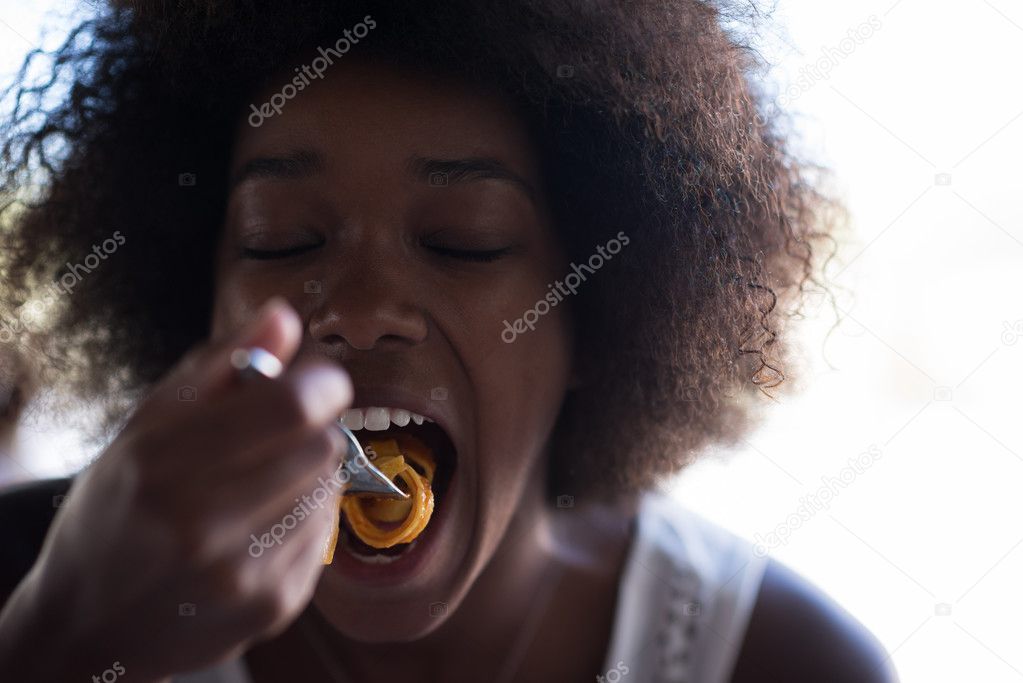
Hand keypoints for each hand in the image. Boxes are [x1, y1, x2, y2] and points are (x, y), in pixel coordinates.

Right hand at [0, 297, 351, 680]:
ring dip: (309, 474)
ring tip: (260, 484)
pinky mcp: (274, 607)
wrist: (88, 624)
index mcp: (164, 467)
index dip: (321, 383)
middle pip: (323, 445)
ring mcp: (243, 575)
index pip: (292, 409)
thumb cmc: (115, 512)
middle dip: (311, 428)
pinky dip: (305, 518)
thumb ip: (220, 366)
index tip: (316, 381)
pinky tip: (261, 525)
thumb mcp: (144, 426)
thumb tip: (284, 317)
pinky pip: (325, 534)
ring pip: (330, 487)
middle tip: (278, 434)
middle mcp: (204, 526)